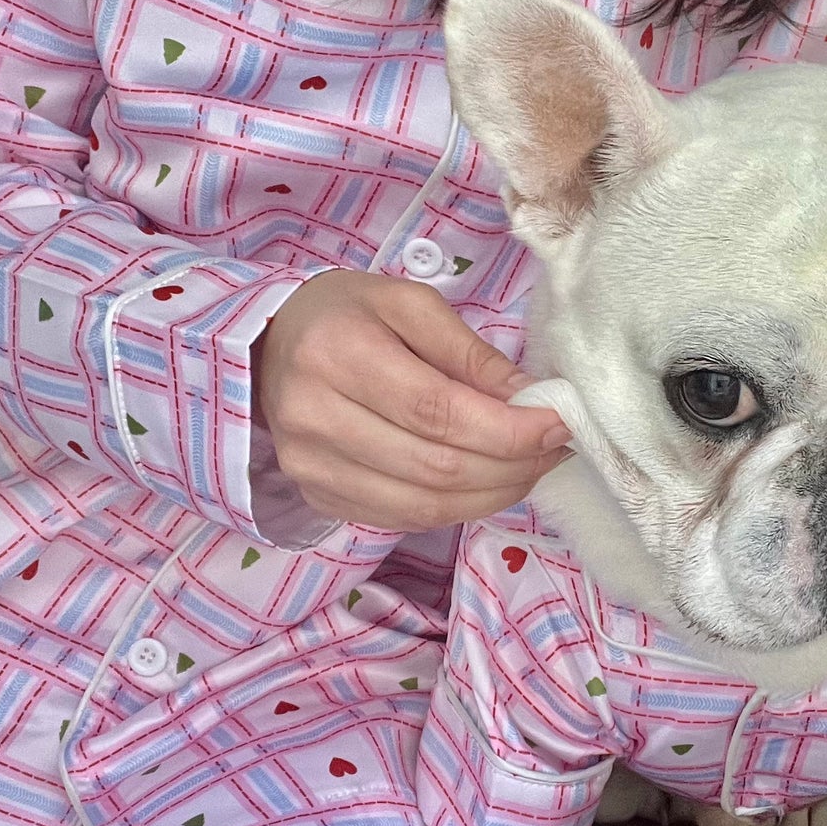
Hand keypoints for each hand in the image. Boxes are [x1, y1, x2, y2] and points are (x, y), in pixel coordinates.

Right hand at [255, 270, 569, 529]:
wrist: (269, 347)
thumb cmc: (347, 316)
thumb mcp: (409, 306)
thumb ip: (471, 352)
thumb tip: (530, 400)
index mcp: (337, 354)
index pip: (437, 411)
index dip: (507, 430)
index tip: (557, 424)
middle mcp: (315, 418)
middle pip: (436, 467)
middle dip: (511, 466)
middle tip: (553, 448)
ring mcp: (311, 467)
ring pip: (424, 506)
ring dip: (493, 495)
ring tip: (530, 467)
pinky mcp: (318, 498)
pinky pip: (403, 519)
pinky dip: (458, 508)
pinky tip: (486, 483)